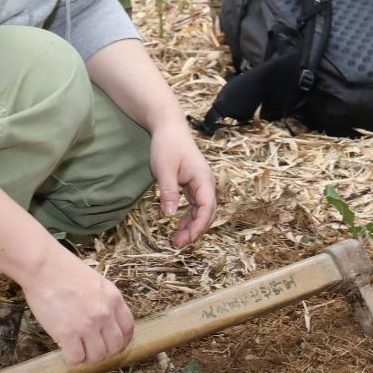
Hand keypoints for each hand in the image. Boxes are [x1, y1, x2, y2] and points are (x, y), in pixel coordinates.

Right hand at [19, 247, 135, 364]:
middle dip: (105, 352)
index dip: (122, 340)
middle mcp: (105, 314)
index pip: (128, 328)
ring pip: (97, 356)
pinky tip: (67, 348)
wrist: (44, 267)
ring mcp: (87, 325)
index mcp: (114, 299)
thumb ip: (104, 301)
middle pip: (115, 346)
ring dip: (89, 357)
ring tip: (79, 350)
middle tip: (93, 349)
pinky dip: (73, 357)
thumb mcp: (96, 282)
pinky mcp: (67, 333)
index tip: (113, 344)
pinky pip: (77, 358)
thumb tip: (105, 321)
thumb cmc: (65, 270)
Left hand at [149, 123, 217, 247]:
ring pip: (202, 210)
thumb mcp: (164, 169)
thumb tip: (170, 215)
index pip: (207, 207)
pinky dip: (188, 217)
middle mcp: (206, 183)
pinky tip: (179, 226)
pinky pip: (195, 205)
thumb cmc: (167, 145)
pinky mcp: (193, 184)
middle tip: (178, 244)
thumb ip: (169, 191)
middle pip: (207, 212)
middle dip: (196, 230)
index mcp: (203, 178)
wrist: (168, 127)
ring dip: (192, 226)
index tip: (186, 239)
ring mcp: (200, 184)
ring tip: (177, 240)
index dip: (199, 226)